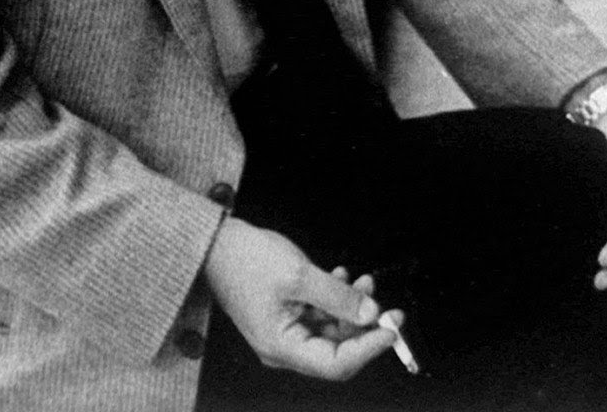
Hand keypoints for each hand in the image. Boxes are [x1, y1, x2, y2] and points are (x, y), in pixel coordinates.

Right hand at [203, 216, 397, 377]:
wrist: (215, 243)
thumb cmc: (246, 260)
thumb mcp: (299, 275)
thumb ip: (337, 297)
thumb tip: (370, 313)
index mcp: (282, 347)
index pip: (336, 364)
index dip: (368, 349)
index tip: (391, 329)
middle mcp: (284, 347)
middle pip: (335, 349)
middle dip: (363, 326)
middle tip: (388, 306)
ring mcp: (284, 331)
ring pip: (329, 329)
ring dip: (351, 307)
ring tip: (364, 281)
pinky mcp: (284, 315)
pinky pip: (318, 315)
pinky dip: (334, 299)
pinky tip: (342, 277)